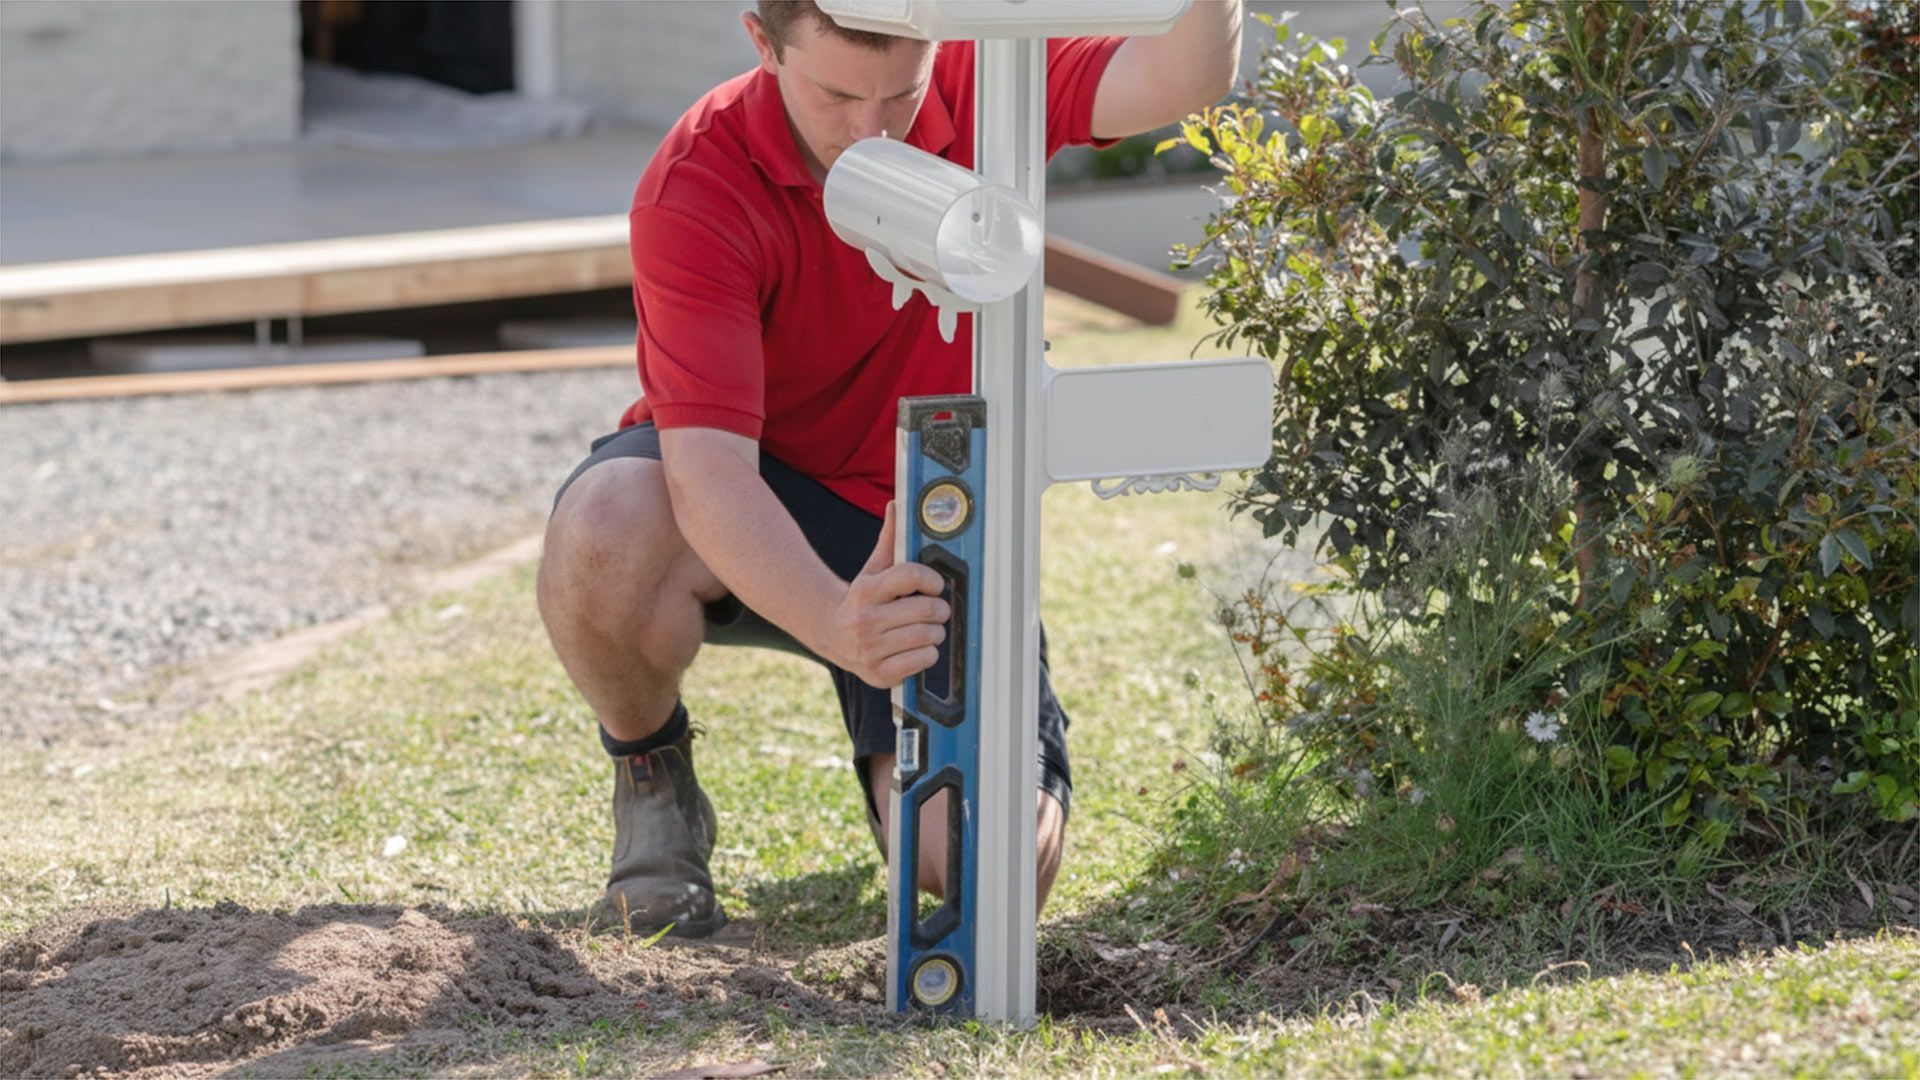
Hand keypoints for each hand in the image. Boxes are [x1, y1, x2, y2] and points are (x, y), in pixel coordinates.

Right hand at [828, 502, 950, 687]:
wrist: (830, 632)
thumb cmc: (861, 598)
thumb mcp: (872, 569)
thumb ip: (889, 539)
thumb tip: (897, 504)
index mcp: (866, 590)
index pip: (912, 576)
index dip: (933, 579)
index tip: (934, 585)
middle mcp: (865, 621)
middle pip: (927, 611)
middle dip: (939, 609)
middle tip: (936, 608)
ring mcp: (871, 650)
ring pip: (929, 637)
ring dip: (935, 632)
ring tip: (925, 628)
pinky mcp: (879, 674)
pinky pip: (924, 661)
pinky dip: (927, 654)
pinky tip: (915, 647)